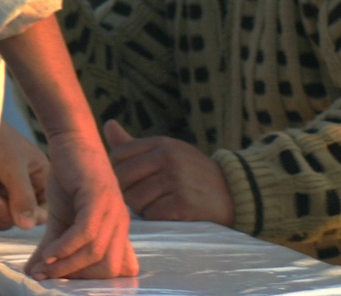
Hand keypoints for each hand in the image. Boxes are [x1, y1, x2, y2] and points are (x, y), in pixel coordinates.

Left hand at [0, 122, 48, 230]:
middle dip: (6, 213)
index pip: (43, 210)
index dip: (33, 217)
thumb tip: (28, 226)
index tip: (19, 214)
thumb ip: (23, 196)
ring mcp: (1, 196)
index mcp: (39, 179)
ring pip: (1, 221)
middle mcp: (22, 191)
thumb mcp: (13, 164)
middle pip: (20, 220)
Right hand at [25, 126, 137, 279]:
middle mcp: (121, 222)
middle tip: (49, 278)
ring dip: (66, 265)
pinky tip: (49, 252)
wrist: (70, 139)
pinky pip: (85, 232)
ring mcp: (114, 210)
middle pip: (108, 268)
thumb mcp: (59, 218)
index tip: (61, 281)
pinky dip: (66, 247)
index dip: (88, 280)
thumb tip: (35, 273)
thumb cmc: (68, 177)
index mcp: (118, 229)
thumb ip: (53, 246)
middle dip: (77, 278)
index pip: (113, 269)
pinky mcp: (100, 197)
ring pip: (95, 252)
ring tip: (43, 269)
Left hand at [103, 120, 234, 224]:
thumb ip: (134, 144)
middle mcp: (167, 158)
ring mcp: (176, 180)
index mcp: (161, 144)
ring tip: (157, 204)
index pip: (117, 155)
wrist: (232, 192)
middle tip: (142, 197)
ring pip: (135, 199)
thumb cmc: (191, 172)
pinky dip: (156, 217)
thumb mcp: (166, 151)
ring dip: (142, 207)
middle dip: (127, 192)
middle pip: (122, 179)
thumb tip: (108, 124)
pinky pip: (152, 214)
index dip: (115, 172)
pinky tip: (168, 212)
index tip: (128, 181)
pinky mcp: (184, 202)